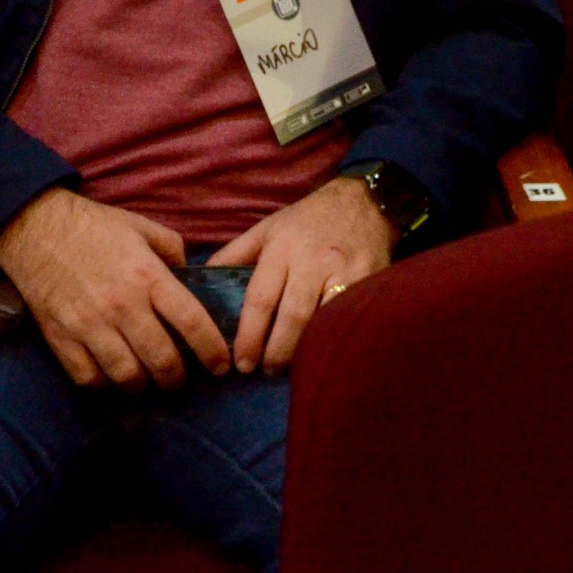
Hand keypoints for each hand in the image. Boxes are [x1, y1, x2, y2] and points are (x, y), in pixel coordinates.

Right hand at [0, 188, 230, 389]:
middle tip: (182, 380)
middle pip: (160, 358)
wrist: (35, 228)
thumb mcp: (143, 228)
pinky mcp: (59, 337)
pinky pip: (88, 377)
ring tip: (148, 380)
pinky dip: (104, 383)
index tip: (220, 365)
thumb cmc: (94, 227)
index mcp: (147, 275)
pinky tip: (112, 375)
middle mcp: (121, 304)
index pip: (190, 321)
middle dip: (177, 378)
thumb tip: (190, 279)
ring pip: (125, 374)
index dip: (211, 349)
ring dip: (143, 384)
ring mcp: (88, 324)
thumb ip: (174, 252)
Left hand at [207, 173, 398, 374]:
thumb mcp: (268, 228)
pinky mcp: (368, 280)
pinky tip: (321, 348)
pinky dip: (331, 335)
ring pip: (320, 321)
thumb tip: (203, 278)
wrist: (365, 202)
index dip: (249, 335)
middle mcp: (312, 261)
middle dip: (275, 351)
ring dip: (303, 350)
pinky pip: (346, 315)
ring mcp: (344, 272)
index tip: (240, 361)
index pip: (261, 299)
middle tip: (264, 370)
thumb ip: (235, 253)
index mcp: (282, 249)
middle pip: (291, 317)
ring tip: (289, 366)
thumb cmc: (310, 219)